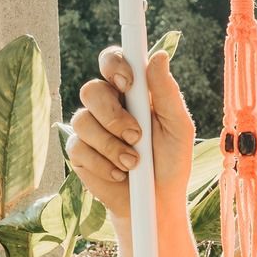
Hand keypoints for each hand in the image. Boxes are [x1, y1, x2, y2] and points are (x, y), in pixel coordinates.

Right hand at [69, 46, 195, 221]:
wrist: (157, 201)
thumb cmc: (171, 159)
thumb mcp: (178, 127)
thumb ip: (166, 93)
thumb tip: (159, 56)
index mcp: (131, 91)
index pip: (112, 61)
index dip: (114, 64)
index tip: (128, 82)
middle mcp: (107, 105)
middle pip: (91, 90)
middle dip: (113, 115)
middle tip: (136, 135)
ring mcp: (90, 128)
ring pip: (82, 120)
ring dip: (111, 144)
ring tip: (134, 162)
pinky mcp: (79, 152)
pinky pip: (79, 148)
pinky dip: (104, 164)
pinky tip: (121, 173)